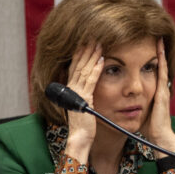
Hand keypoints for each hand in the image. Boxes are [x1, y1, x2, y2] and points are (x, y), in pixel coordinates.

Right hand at [64, 43, 103, 162]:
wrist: (80, 137)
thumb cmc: (84, 123)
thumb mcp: (85, 104)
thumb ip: (86, 93)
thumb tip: (90, 87)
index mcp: (72, 89)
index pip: (75, 66)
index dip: (80, 53)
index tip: (87, 41)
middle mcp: (72, 88)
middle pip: (78, 64)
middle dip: (86, 49)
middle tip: (93, 36)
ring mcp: (77, 93)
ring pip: (84, 70)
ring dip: (92, 56)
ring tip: (98, 43)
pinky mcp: (84, 99)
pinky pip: (90, 82)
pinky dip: (96, 70)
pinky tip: (102, 61)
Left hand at [144, 38, 174, 157]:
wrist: (159, 137)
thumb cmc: (149, 128)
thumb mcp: (140, 112)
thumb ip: (133, 104)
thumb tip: (123, 100)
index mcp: (153, 92)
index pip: (150, 72)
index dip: (148, 59)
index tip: (144, 47)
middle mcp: (159, 88)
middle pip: (157, 66)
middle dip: (156, 52)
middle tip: (154, 36)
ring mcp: (162, 89)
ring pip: (160, 66)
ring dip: (160, 52)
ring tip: (158, 38)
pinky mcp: (162, 92)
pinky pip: (161, 73)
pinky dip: (161, 61)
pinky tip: (159, 51)